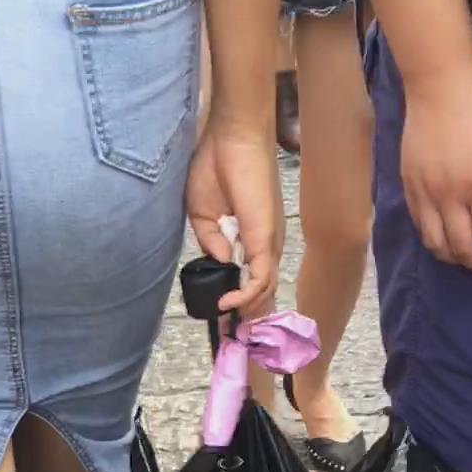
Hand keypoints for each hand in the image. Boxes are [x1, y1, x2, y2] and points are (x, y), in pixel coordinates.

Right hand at [187, 118, 279, 317]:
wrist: (231, 135)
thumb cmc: (215, 164)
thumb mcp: (202, 212)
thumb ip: (211, 242)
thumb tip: (222, 264)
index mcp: (252, 235)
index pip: (252, 278)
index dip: (240, 301)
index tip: (222, 316)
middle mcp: (265, 242)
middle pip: (263, 291)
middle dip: (248, 318)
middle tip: (232, 336)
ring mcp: (269, 241)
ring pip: (264, 290)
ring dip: (248, 313)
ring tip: (229, 326)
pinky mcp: (266, 238)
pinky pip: (260, 279)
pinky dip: (245, 297)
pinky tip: (227, 303)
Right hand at [401, 59, 471, 278]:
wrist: (438, 80)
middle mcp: (449, 195)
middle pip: (462, 247)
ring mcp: (425, 193)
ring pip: (436, 243)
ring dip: (453, 259)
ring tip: (467, 259)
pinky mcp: (409, 186)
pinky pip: (419, 225)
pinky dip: (433, 240)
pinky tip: (445, 239)